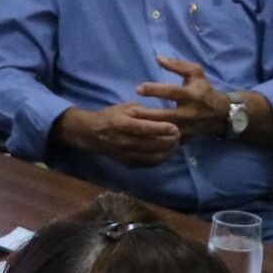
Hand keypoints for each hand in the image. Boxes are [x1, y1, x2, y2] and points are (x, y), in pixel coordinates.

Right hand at [56, 101, 182, 166]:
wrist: (92, 133)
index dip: (160, 129)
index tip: (175, 128)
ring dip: (167, 151)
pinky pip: (149, 164)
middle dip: (169, 141)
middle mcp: (124, 142)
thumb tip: (162, 115)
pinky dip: (161, 159)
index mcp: (121, 125)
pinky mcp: (128, 163)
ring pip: (152, 157)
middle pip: (151, 145)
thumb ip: (143, 112)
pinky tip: (167, 152)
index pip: (144, 129)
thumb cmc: (111, 116)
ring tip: (176, 143)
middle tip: (179, 134)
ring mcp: (126, 155)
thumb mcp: (125, 108)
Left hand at [133, 56, 227, 135]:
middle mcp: (188, 113)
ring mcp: (186, 127)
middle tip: (129, 111)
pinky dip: (153, 138)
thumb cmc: (204, 90)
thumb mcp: (196, 73)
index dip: (155, 90)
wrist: (220, 115)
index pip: (172, 92)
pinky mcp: (183, 138)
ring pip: (164, 130)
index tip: (138, 88)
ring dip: (148, 127)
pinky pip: (166, 140)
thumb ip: (178, 65)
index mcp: (191, 95)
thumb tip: (158, 58)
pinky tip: (140, 135)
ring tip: (131, 123)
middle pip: (165, 115)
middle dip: (147, 114)